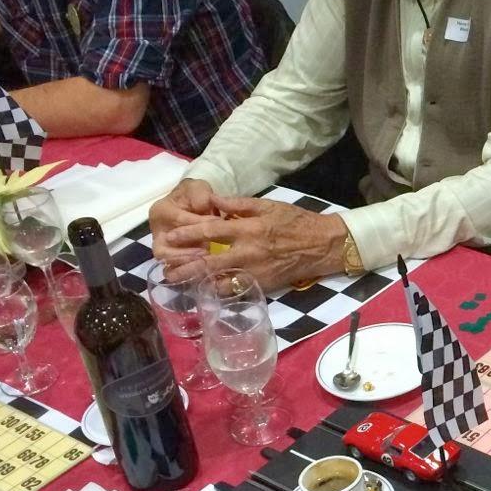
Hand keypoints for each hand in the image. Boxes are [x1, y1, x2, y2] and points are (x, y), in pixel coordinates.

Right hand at [149, 178, 222, 263]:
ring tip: (205, 263)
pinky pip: (175, 270)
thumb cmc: (195, 195)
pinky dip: (187, 271)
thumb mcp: (199, 188)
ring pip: (168, 263)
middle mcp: (158, 231)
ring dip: (186, 264)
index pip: (179, 221)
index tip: (218, 225)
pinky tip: (205, 270)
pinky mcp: (172, 258)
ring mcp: (163, 246)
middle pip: (163, 249)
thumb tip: (205, 207)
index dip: (199, 223)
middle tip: (206, 252)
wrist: (194, 204)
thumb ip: (201, 195)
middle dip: (185, 253)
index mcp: (161, 211)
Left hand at [159, 195, 346, 290]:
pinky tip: (206, 290)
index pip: (211, 231)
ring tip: (180, 282)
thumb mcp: (268, 205)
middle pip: (210, 263)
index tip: (171, 237)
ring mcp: (256, 272)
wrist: (323, 245)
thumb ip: (238, 203)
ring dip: (199, 283)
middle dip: (186, 267)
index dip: (188, 234)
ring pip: (220, 281)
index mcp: (248, 229)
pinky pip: (236, 290)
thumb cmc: (295, 221)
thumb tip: (213, 200)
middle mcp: (249, 252)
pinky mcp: (263, 285)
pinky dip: (220, 291)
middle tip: (167, 270)